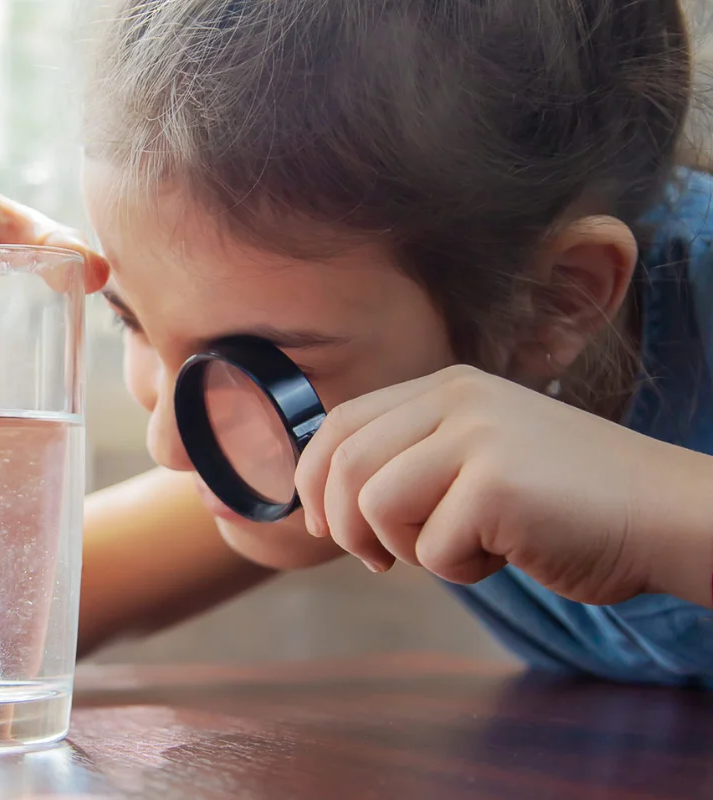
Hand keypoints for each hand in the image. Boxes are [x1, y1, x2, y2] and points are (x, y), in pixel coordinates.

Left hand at [294, 364, 706, 605]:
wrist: (665, 515)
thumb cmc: (567, 504)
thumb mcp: (480, 456)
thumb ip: (414, 461)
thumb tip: (327, 501)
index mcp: (447, 387)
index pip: (340, 423)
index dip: (314, 479)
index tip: (322, 524)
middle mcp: (457, 399)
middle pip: (345, 463)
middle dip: (344, 524)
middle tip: (377, 560)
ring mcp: (478, 436)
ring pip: (376, 505)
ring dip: (409, 547)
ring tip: (466, 547)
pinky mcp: (497, 484)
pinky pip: (432, 548)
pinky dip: (461, 570)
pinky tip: (509, 553)